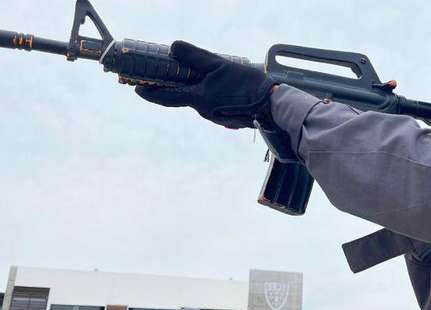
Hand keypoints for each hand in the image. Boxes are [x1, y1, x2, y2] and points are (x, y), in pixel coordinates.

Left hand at [135, 41, 274, 128]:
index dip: (150, 93)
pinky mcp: (227, 119)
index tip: (136, 89)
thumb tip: (173, 48)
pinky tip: (223, 87)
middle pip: (185, 97)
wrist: (272, 107)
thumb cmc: (247, 85)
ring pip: (201, 100)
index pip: (166, 97)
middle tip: (175, 73)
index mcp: (198, 99)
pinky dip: (211, 96)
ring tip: (208, 77)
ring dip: (199, 90)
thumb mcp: (219, 65)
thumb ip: (195, 57)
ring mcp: (216, 117)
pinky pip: (213, 105)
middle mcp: (204, 111)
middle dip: (179, 86)